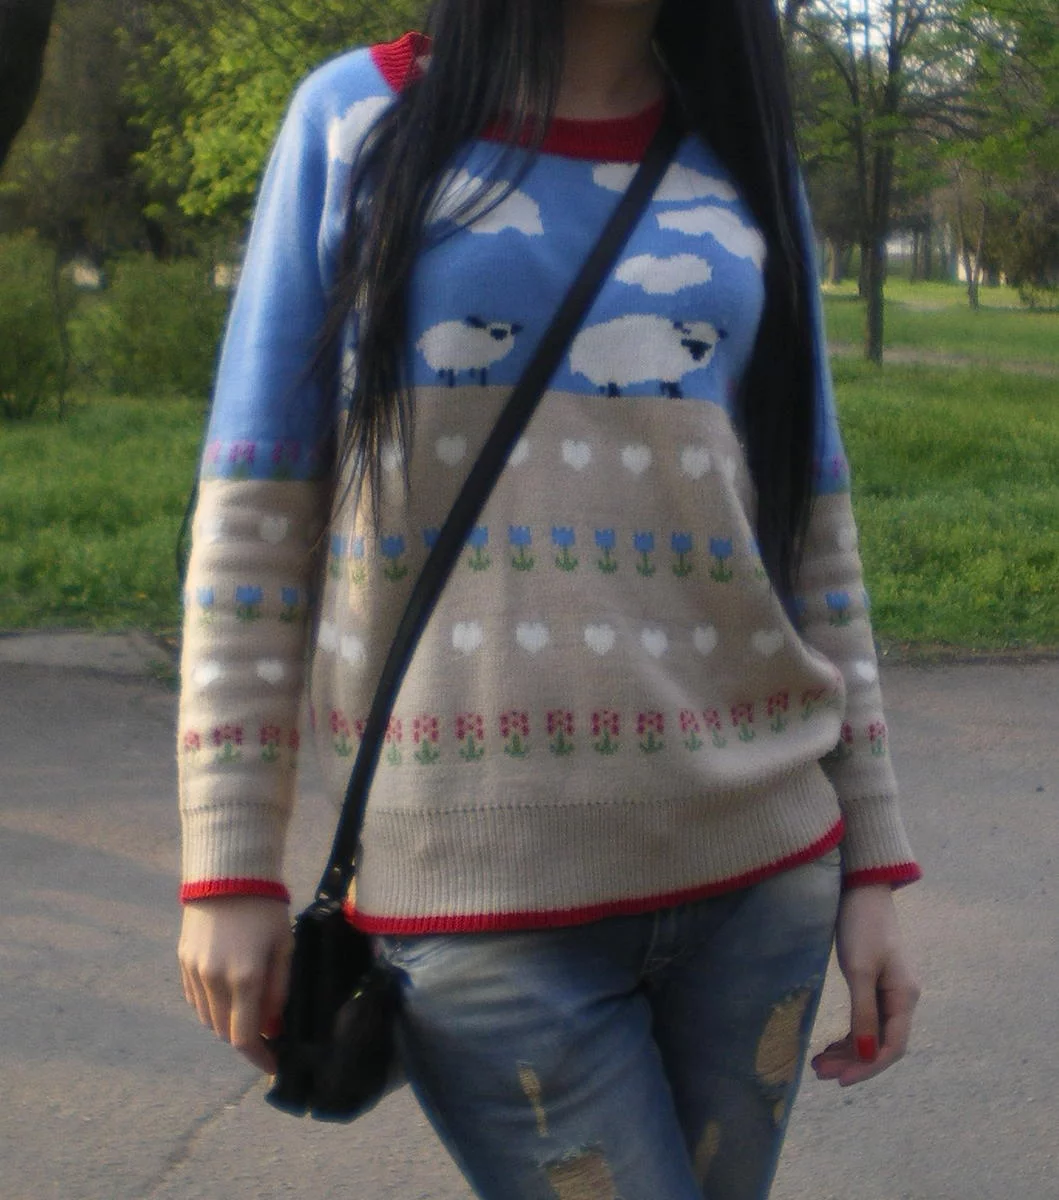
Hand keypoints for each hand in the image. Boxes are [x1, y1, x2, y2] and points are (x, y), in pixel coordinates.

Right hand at [178, 896, 292, 1072]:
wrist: (228, 876)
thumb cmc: (265, 909)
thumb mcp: (284, 947)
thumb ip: (279, 991)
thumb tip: (274, 1027)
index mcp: (244, 977)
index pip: (245, 1037)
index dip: (259, 1057)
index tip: (273, 1066)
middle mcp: (214, 980)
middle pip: (225, 1032)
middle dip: (246, 1039)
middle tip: (267, 1035)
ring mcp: (194, 972)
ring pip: (208, 1019)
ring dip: (228, 1023)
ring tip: (249, 1010)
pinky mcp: (183, 963)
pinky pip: (196, 999)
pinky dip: (212, 1006)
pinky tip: (228, 993)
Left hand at [811, 884, 919, 1086]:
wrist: (861, 889)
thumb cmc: (862, 926)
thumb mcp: (860, 971)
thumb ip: (864, 1013)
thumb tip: (868, 1055)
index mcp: (905, 997)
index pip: (892, 1047)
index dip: (868, 1067)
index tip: (840, 1080)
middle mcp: (901, 999)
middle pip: (882, 1044)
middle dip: (854, 1062)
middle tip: (821, 1072)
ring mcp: (889, 991)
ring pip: (872, 1034)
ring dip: (849, 1051)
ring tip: (819, 1063)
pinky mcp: (875, 983)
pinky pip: (866, 1019)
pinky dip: (850, 1035)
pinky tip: (830, 1045)